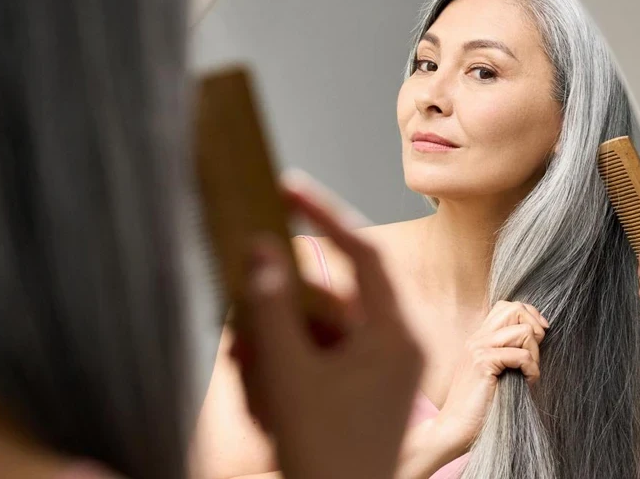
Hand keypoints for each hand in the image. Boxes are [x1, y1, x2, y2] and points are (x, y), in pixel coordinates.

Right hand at [232, 180, 423, 478]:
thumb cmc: (324, 456)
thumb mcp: (290, 376)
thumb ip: (272, 308)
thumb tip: (262, 248)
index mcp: (396, 335)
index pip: (364, 252)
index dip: (325, 214)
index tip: (288, 188)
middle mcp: (396, 345)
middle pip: (331, 297)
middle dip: (280, 305)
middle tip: (243, 311)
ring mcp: (381, 369)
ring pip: (320, 330)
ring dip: (277, 341)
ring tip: (246, 370)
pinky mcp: (362, 388)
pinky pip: (320, 358)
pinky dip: (287, 365)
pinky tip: (259, 392)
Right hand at [434, 301, 549, 455]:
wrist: (453, 429)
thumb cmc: (478, 407)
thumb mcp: (496, 374)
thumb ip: (508, 354)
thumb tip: (539, 339)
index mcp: (479, 338)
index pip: (508, 307)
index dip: (529, 316)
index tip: (540, 337)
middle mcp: (477, 338)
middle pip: (515, 309)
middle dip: (535, 328)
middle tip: (535, 355)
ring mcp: (478, 349)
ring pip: (522, 331)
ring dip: (535, 354)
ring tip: (530, 373)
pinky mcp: (482, 363)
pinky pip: (521, 355)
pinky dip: (531, 368)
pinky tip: (528, 382)